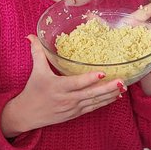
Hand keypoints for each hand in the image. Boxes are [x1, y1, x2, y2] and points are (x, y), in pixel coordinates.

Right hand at [1, 35, 124, 137]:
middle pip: (90, 94)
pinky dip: (105, 102)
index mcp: (57, 87)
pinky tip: (116, 96)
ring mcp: (72, 108)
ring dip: (109, 95)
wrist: (27, 114)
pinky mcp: (75, 114)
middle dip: (107, 88)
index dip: (89, 79)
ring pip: (94, 102)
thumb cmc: (33, 91)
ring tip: (123, 87)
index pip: (76, 83)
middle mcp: (66, 99)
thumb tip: (31, 35)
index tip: (102, 73)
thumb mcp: (36, 71)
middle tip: (121, 81)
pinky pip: (93, 108)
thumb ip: (37, 52)